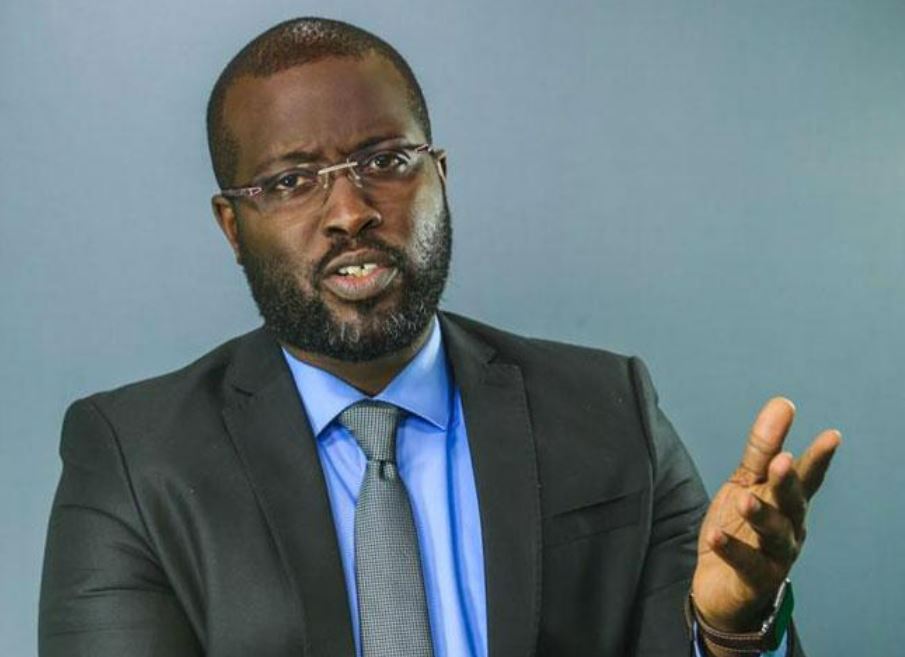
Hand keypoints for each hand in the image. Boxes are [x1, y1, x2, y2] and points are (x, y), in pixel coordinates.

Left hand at [691, 397, 840, 632]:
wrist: (721, 584)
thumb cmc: (741, 527)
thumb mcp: (746, 482)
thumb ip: (762, 448)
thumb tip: (783, 402)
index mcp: (788, 502)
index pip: (806, 477)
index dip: (818, 458)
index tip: (832, 435)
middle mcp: (789, 528)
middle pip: (792, 503)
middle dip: (788, 483)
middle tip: (781, 462)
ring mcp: (775, 556)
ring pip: (775, 534)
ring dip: (761, 515)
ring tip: (744, 500)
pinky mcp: (754, 580)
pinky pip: (746, 564)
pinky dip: (732, 549)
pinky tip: (715, 536)